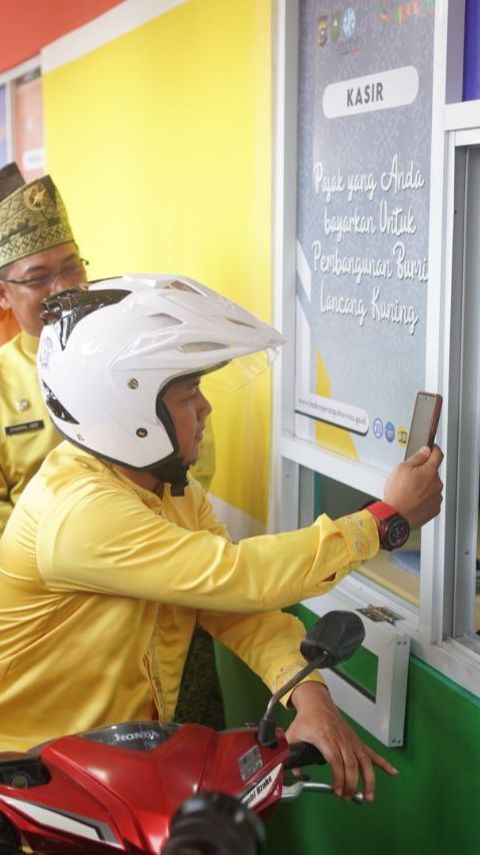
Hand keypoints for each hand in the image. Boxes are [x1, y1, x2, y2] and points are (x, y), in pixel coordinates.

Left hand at [286, 681, 397, 801]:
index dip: (338, 777)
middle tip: (346, 796)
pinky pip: (372, 753)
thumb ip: (290, 754)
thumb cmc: (306, 719)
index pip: (335, 759)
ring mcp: (350, 740)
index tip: (337, 790)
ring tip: (368, 796)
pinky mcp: (356, 741)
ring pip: (364, 761)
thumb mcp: (293, 735)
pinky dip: (384, 763)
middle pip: (351, 764)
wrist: (317, 702)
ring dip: (368, 780)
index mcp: (324, 736)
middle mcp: (340, 738)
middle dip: (351, 784)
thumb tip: (293, 774)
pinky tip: (393, 772)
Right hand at [383, 444, 442, 527]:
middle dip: (424, 472)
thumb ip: (416, 457)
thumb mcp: (401, 468)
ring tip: (409, 491)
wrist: (396, 516)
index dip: (434, 449)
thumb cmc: (397, 494)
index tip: (431, 449)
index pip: (438, 454)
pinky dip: (424, 499)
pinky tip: (413, 500)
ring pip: (432, 487)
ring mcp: (437, 497)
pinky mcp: (435, 509)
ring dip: (424, 486)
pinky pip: (431, 499)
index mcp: (429, 471)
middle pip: (433, 472)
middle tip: (410, 477)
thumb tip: (425, 450)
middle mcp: (437, 484)